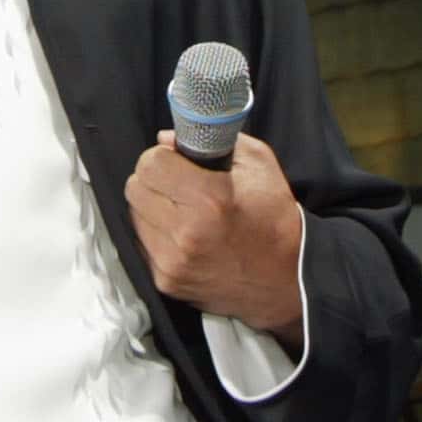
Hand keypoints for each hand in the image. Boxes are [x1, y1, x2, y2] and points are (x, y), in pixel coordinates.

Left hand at [125, 132, 303, 344]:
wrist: (287, 279)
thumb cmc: (274, 219)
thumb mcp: (258, 164)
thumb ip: (212, 141)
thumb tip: (165, 139)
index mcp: (210, 199)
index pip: (151, 163)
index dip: (162, 156)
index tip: (175, 161)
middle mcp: (186, 233)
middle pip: (135, 188)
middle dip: (153, 180)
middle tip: (176, 185)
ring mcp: (173, 262)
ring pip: (133, 216)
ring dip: (151, 208)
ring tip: (181, 211)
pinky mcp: (166, 282)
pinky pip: (142, 244)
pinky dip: (156, 235)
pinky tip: (181, 235)